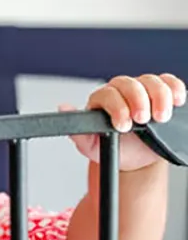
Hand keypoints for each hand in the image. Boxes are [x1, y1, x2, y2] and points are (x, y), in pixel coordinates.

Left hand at [63, 74, 185, 171]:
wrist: (135, 158)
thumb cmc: (113, 149)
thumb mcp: (92, 145)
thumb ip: (78, 131)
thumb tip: (63, 108)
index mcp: (102, 100)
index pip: (107, 94)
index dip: (117, 108)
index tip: (123, 126)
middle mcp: (121, 91)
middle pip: (129, 84)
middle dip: (138, 101)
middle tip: (143, 120)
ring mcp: (142, 90)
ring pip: (150, 81)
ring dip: (159, 97)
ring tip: (161, 118)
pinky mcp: (161, 93)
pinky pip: (169, 82)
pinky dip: (174, 88)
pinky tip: (176, 100)